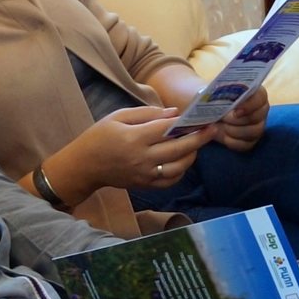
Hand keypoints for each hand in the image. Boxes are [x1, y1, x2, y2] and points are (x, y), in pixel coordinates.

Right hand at [46, 105, 209, 197]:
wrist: (85, 166)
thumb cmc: (99, 136)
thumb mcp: (118, 117)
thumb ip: (147, 114)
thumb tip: (174, 113)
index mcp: (134, 138)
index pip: (166, 129)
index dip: (186, 123)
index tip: (201, 117)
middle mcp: (142, 158)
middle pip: (178, 149)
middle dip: (198, 139)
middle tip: (213, 129)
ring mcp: (145, 174)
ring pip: (178, 167)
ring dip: (192, 155)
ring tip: (198, 143)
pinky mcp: (145, 185)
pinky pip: (170, 181)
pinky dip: (181, 171)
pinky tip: (184, 160)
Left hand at [213, 85, 268, 151]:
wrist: (208, 112)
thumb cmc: (213, 98)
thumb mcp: (213, 93)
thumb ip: (217, 93)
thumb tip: (208, 95)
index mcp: (255, 93)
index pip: (260, 97)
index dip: (250, 105)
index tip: (235, 110)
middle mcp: (260, 110)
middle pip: (256, 117)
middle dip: (237, 120)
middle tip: (222, 118)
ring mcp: (257, 127)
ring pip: (252, 132)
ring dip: (233, 130)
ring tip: (218, 126)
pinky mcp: (250, 141)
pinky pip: (245, 144)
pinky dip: (231, 141)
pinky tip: (220, 135)